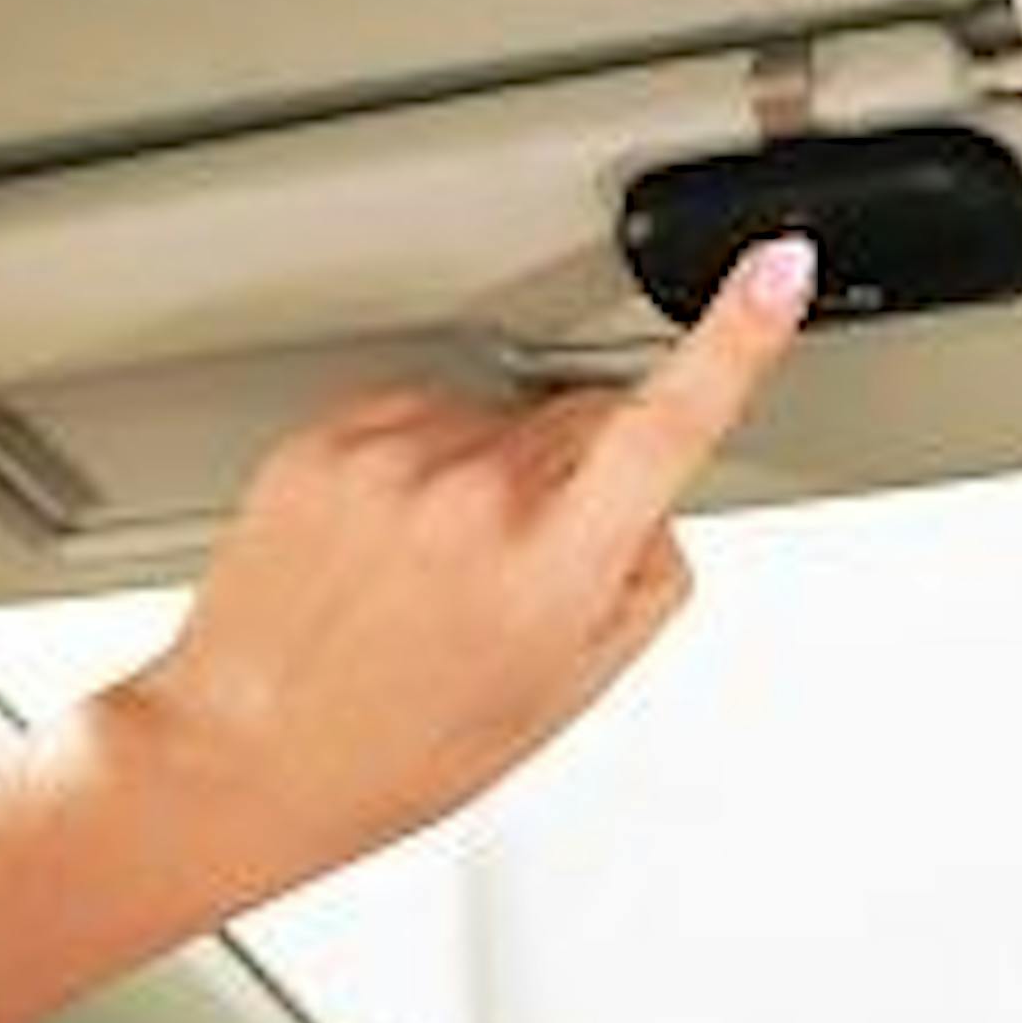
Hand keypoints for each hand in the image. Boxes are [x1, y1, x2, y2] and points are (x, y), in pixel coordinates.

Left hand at [124, 236, 816, 873]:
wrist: (247, 752)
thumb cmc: (403, 747)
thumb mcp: (567, 692)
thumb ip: (638, 585)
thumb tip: (654, 510)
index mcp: (550, 568)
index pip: (668, 425)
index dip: (736, 339)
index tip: (775, 269)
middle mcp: (474, 498)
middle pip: (588, 418)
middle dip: (586, 476)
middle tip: (529, 573)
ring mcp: (393, 459)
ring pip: (500, 421)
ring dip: (495, 472)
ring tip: (437, 572)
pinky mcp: (327, 439)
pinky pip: (419, 420)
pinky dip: (424, 467)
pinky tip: (393, 546)